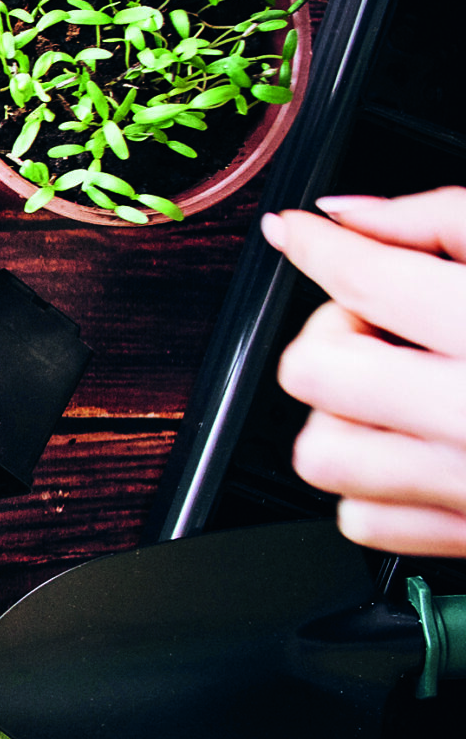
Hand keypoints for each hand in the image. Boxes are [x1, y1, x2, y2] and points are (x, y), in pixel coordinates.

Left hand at [265, 189, 465, 555]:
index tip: (292, 232)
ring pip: (320, 453)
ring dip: (341, 414)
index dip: (318, 245)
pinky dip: (366, 485)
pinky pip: (359, 521)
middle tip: (385, 324)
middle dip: (334, 337)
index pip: (370, 280)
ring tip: (401, 388)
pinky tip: (414, 447)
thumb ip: (446, 223)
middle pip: (315, 371)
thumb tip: (345, 216)